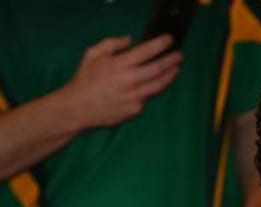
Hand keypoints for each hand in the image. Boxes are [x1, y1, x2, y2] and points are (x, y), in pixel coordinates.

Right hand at [62, 34, 181, 129]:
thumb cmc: (85, 78)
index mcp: (120, 64)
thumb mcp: (93, 54)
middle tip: (179, 55)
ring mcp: (136, 96)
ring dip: (170, 76)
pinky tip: (155, 84)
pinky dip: (152, 89)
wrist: (78, 107)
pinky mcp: (137, 109)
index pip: (146, 51)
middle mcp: (131, 80)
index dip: (160, 44)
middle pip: (159, 69)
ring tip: (176, 69)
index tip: (169, 40)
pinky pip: (148, 97)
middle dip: (171, 60)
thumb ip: (112, 43)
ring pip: (159, 85)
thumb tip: (130, 40)